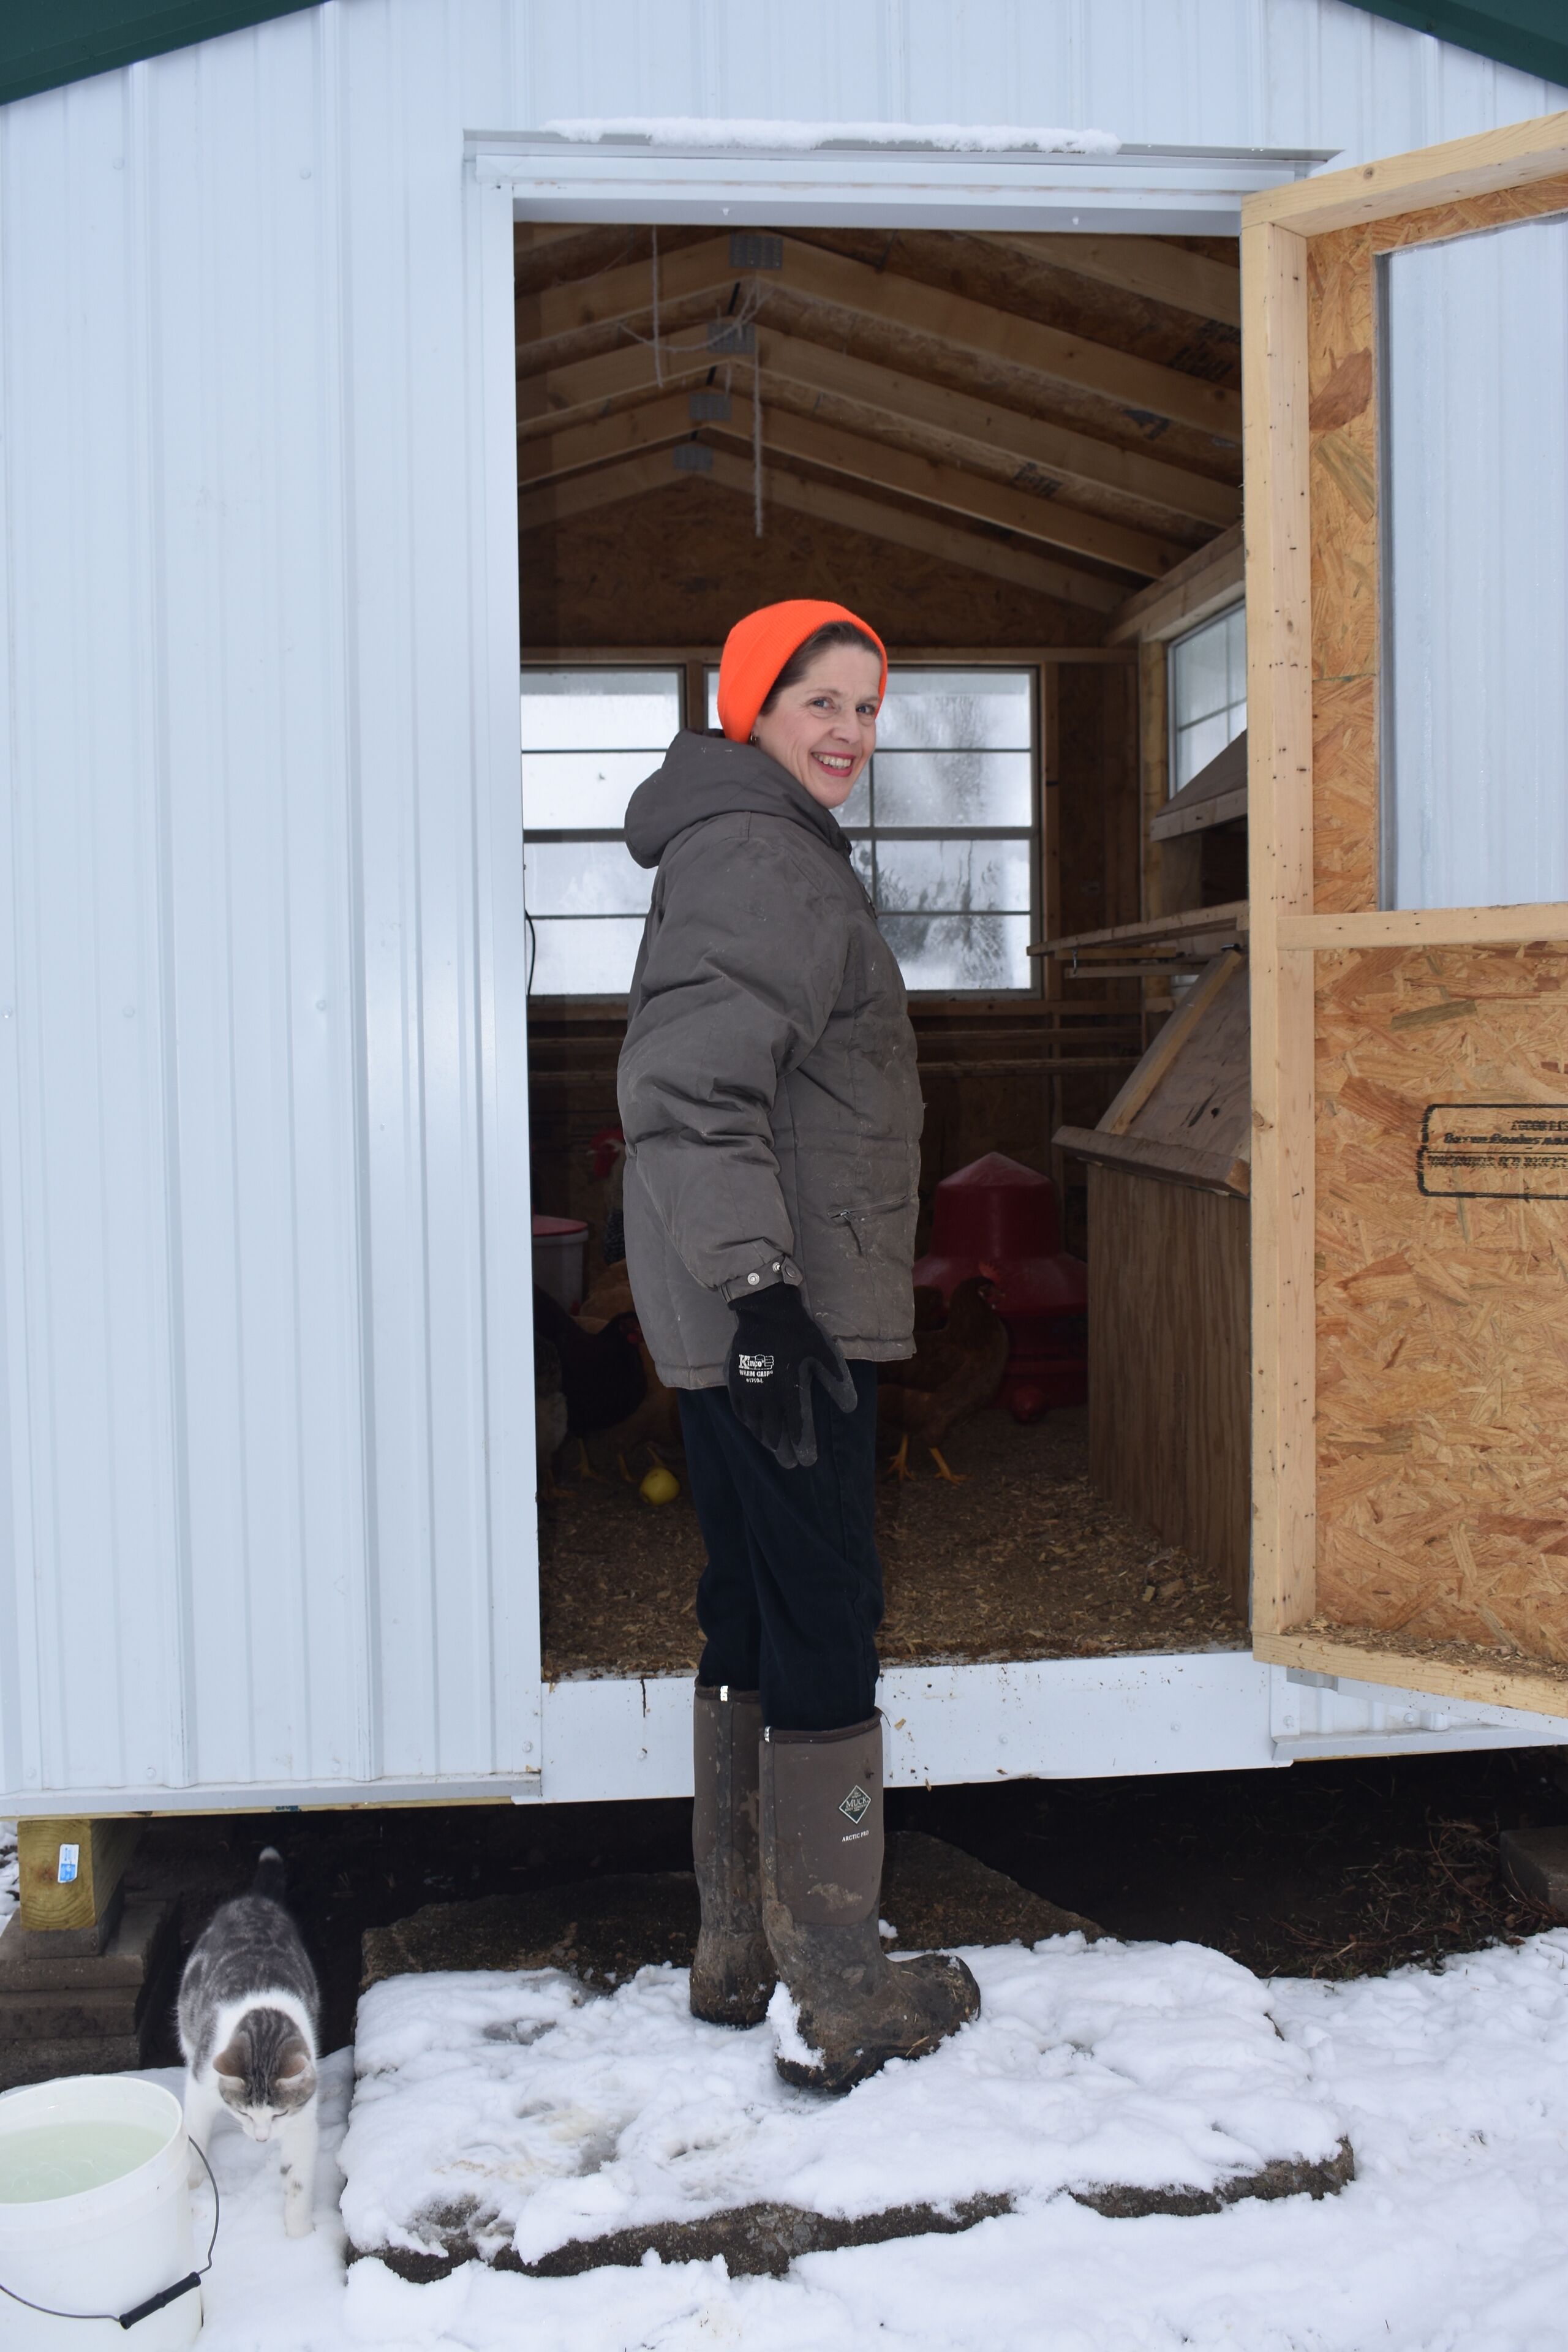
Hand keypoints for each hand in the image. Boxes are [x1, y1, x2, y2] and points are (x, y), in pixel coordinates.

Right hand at [726, 1283, 856, 1467]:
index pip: (797, 1429)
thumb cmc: (798, 1332)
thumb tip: (851, 1408)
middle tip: (790, 1464)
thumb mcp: (825, 1354)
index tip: (807, 1462)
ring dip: (766, 1440)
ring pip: (755, 1426)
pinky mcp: (735, 1382)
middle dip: (783, 1451)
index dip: (802, 1448)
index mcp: (790, 1391)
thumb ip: (837, 1382)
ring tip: (774, 1448)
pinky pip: (740, 1412)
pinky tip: (754, 1428)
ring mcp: (748, 1391)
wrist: (765, 1311)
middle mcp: (767, 1397)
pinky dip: (749, 1424)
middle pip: (774, 1434)